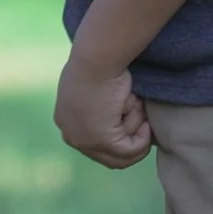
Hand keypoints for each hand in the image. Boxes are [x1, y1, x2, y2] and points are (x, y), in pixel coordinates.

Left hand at [55, 52, 151, 168]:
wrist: (97, 55)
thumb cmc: (100, 60)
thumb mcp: (95, 83)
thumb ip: (101, 104)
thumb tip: (119, 114)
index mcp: (65, 119)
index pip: (94, 145)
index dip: (121, 137)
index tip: (139, 123)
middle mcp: (70, 134)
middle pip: (108, 158)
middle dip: (132, 142)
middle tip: (147, 125)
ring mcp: (83, 140)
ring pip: (121, 154)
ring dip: (136, 131)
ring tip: (136, 105)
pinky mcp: (100, 140)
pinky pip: (130, 151)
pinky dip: (143, 139)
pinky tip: (146, 122)